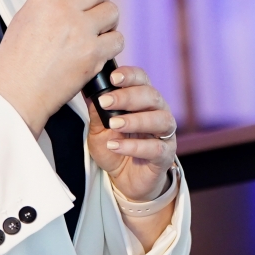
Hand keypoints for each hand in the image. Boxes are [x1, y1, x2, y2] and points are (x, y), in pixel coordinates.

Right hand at [0, 0, 122, 132]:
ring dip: (106, 20)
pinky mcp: (93, 55)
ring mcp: (81, 33)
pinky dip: (110, 44)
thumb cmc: (16, 62)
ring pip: (113, 10)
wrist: (18, 95)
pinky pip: (117, 38)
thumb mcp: (24, 18)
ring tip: (92, 31)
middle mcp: (63, 12)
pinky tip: (96, 49)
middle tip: (90, 8)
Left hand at [87, 66, 176, 203]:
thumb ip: (97, 112)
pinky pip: (156, 148)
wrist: (123, 179)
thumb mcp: (98, 130)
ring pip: (160, 119)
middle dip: (128, 97)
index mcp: (143, 100)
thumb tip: (89, 92)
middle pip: (151, 96)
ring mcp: (165, 134)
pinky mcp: (165, 155)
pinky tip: (116, 146)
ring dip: (135, 120)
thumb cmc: (114, 148)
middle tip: (106, 102)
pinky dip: (135, 146)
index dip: (130, 75)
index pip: (142, 79)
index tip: (112, 77)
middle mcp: (158, 112)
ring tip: (114, 124)